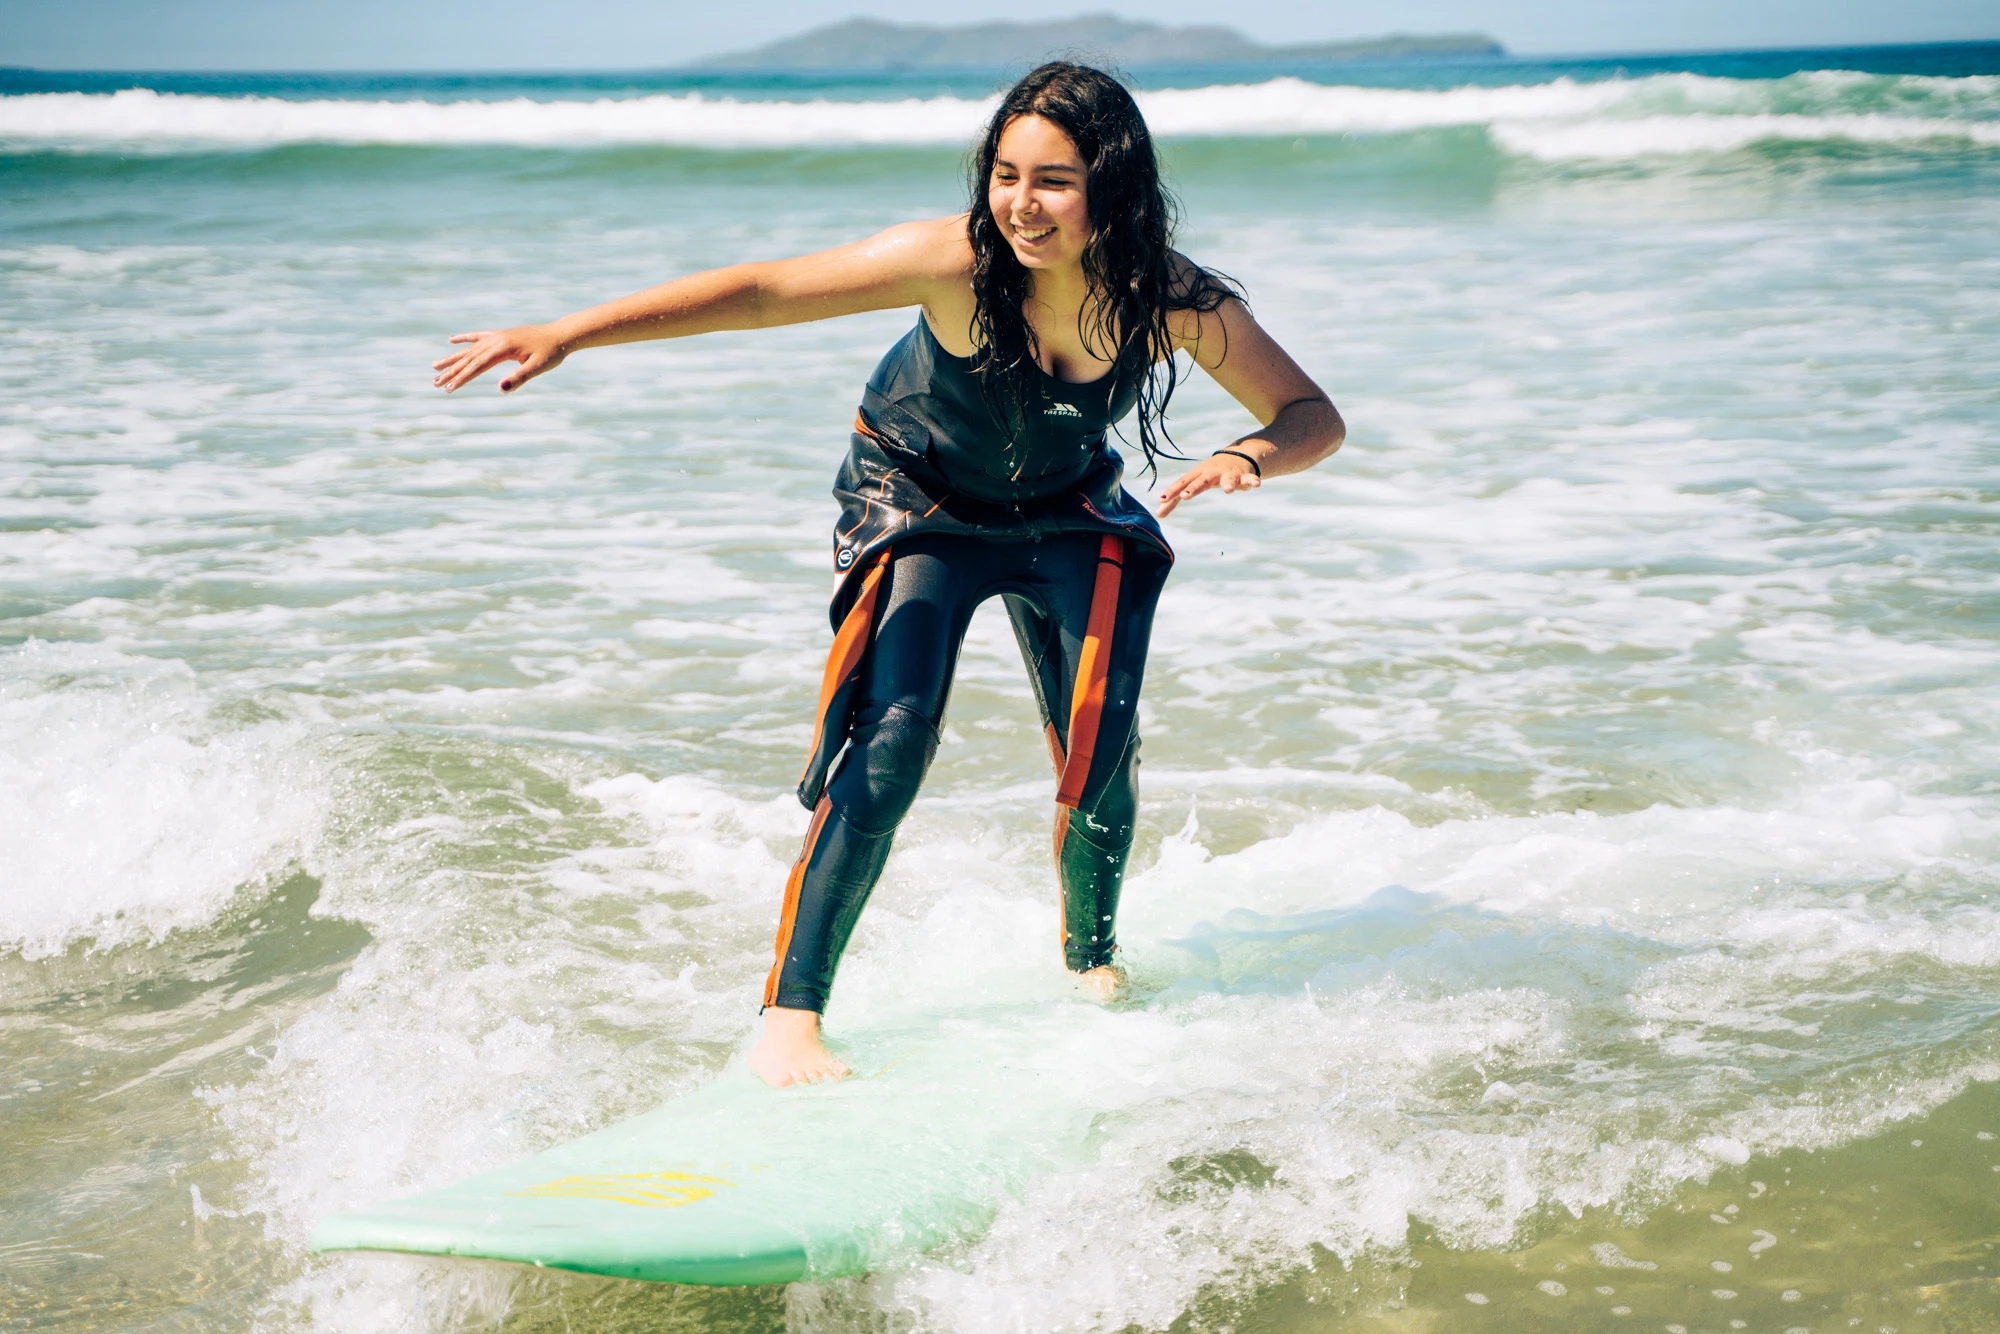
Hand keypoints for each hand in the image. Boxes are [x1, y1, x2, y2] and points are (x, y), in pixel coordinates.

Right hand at [431, 325, 567, 393]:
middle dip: (451, 371)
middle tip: (434, 383)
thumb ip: (520, 378)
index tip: (448, 388)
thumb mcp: (538, 368)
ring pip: (470, 349)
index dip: (462, 378)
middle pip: (469, 358)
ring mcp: (498, 336)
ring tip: (434, 366)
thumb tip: (501, 389)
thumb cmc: (552, 353)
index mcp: (503, 348)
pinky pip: (478, 336)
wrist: (561, 334)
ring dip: (452, 358)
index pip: (477, 366)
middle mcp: (496, 340)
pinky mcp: (501, 335)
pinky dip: (465, 338)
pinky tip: (451, 340)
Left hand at [1155, 452, 1260, 516]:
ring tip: (1228, 491)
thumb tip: (1157, 515)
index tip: (1161, 500)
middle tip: (1185, 496)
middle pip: (1200, 481)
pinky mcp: (1243, 475)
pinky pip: (1249, 479)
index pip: (1182, 483)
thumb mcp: (1192, 484)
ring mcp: (1227, 473)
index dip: (1172, 491)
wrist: (1235, 456)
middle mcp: (1211, 473)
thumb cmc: (1208, 475)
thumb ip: (1174, 500)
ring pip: (1227, 479)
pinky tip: (1257, 485)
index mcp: (1197, 475)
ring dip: (1228, 484)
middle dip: (1193, 489)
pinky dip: (1252, 481)